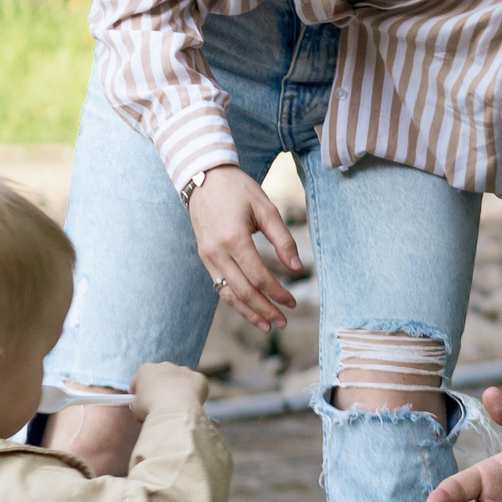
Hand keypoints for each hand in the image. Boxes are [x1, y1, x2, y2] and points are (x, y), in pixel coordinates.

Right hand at [128, 361, 207, 417]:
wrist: (175, 409)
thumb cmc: (151, 408)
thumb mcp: (135, 408)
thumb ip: (138, 403)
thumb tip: (141, 406)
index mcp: (146, 370)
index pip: (139, 381)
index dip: (139, 394)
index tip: (141, 406)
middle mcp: (165, 365)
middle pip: (161, 378)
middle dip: (159, 391)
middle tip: (159, 408)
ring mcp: (183, 370)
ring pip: (179, 380)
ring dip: (177, 391)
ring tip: (175, 408)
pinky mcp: (199, 378)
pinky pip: (195, 387)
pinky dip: (192, 395)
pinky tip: (189, 406)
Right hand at [188, 166, 301, 330]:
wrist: (203, 176)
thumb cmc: (238, 189)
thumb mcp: (266, 208)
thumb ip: (283, 239)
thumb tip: (298, 267)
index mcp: (234, 239)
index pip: (259, 277)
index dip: (277, 293)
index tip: (293, 302)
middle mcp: (216, 252)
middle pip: (243, 291)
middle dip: (264, 310)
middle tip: (282, 323)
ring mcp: (207, 256)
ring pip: (228, 294)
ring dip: (248, 312)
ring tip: (267, 325)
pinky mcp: (204, 256)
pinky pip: (219, 285)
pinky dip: (235, 300)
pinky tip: (249, 309)